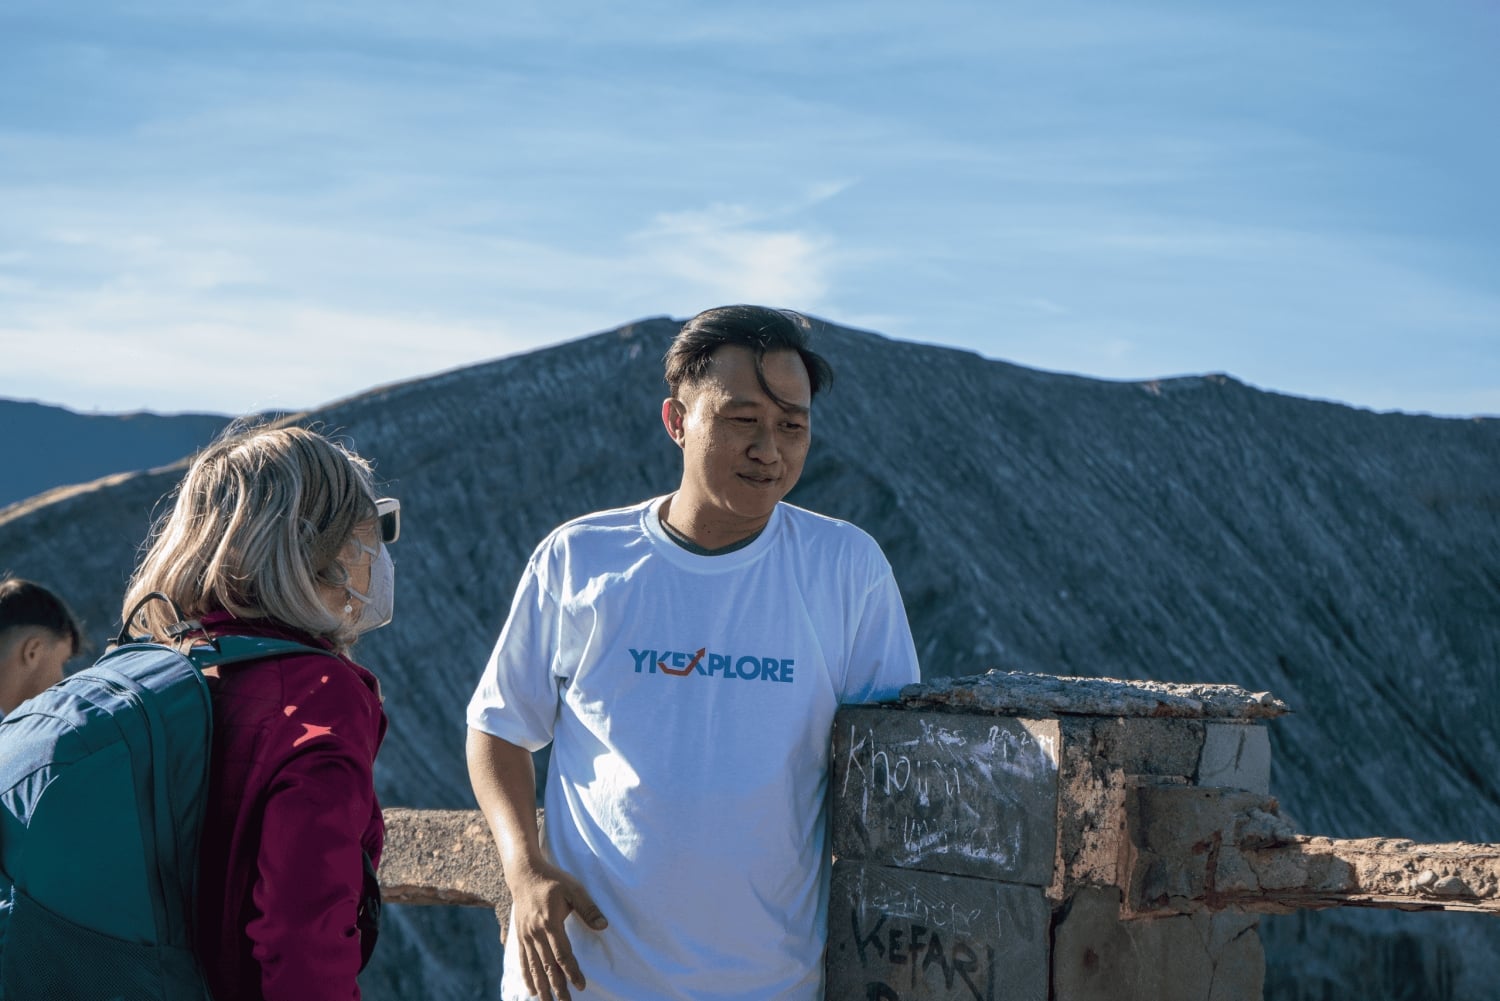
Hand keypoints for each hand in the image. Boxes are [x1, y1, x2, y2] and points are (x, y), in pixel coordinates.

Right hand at [508, 859, 607, 1000]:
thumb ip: (588, 908)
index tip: (580, 986)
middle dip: (557, 987)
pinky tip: (532, 989)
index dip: (572, 972)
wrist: (525, 874)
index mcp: (550, 923)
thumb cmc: (553, 880)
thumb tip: (603, 925)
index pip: (562, 954)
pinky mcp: (520, 935)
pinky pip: (523, 960)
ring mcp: (526, 935)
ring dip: (541, 987)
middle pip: (548, 966)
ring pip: (534, 966)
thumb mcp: (574, 889)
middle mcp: (536, 933)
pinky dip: (528, 975)